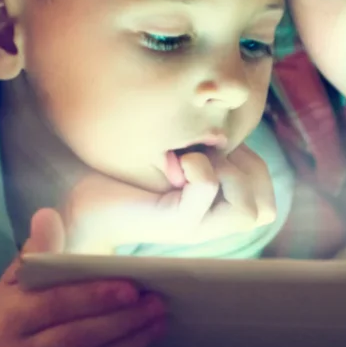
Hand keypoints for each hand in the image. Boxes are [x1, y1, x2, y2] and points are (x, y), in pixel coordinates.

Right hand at [0, 209, 165, 346]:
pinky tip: (146, 339)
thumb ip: (37, 251)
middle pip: (77, 337)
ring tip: (158, 318)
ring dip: (130, 340)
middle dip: (120, 320)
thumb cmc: (12, 308)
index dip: (93, 297)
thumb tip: (47, 216)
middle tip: (156, 302)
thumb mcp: (16, 279)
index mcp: (13, 315)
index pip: (56, 304)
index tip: (130, 287)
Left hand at [64, 145, 276, 253]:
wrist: (78, 195)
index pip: (267, 198)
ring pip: (249, 211)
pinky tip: (178, 161)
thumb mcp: (181, 153)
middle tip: (206, 152)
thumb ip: (211, 149)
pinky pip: (209, 190)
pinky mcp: (175, 224)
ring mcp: (195, 228)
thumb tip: (236, 118)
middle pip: (265, 210)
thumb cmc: (125, 170)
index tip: (216, 148)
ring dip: (229, 173)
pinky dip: (202, 169)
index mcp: (216, 211)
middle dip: (246, 171)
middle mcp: (210, 226)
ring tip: (194, 159)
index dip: (252, 167)